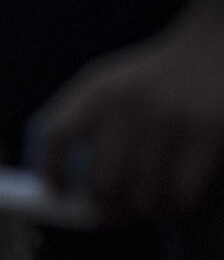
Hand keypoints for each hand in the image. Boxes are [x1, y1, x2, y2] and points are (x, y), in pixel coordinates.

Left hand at [40, 6, 223, 219]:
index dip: (52, 172)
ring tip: (148, 209)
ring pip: (145, 198)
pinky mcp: (209, 134)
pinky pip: (184, 194)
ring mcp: (169, 121)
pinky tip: (178, 202)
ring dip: (145, 213)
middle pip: (103, 185)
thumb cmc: (159, 78)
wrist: (217, 45)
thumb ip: (88, 121)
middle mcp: (127, 106)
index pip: (56, 136)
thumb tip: (64, 187)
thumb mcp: (114, 85)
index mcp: (97, 92)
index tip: (58, 193)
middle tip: (115, 214)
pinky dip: (178, 207)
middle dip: (107, 210)